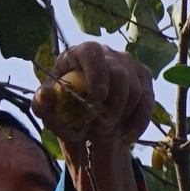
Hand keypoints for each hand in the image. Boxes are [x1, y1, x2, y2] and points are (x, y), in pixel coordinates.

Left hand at [33, 42, 153, 148]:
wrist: (86, 121)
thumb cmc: (64, 109)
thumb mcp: (48, 110)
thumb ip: (41, 104)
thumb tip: (46, 95)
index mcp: (79, 53)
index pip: (92, 52)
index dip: (97, 72)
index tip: (97, 97)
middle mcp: (107, 54)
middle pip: (119, 73)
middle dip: (112, 105)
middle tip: (99, 127)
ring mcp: (129, 66)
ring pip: (136, 89)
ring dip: (121, 115)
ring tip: (104, 132)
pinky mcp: (143, 81)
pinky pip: (148, 102)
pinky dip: (138, 123)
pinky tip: (126, 137)